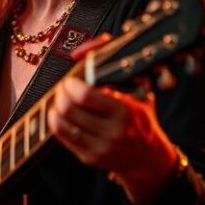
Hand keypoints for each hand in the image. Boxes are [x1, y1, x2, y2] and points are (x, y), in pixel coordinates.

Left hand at [47, 35, 177, 203]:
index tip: (71, 78)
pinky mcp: (90, 158)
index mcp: (124, 111)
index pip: (85, 96)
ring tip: (60, 98)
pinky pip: (62, 137)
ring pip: (62, 123)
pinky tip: (58, 113)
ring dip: (56, 106)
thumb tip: (92, 46)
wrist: (149, 157)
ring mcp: (100, 147)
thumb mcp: (139, 88)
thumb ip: (116, 61)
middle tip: (64, 86)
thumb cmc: (141, 117)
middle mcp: (112, 132)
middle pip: (69, 108)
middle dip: (61, 92)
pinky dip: (55, 122)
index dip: (71, 83)